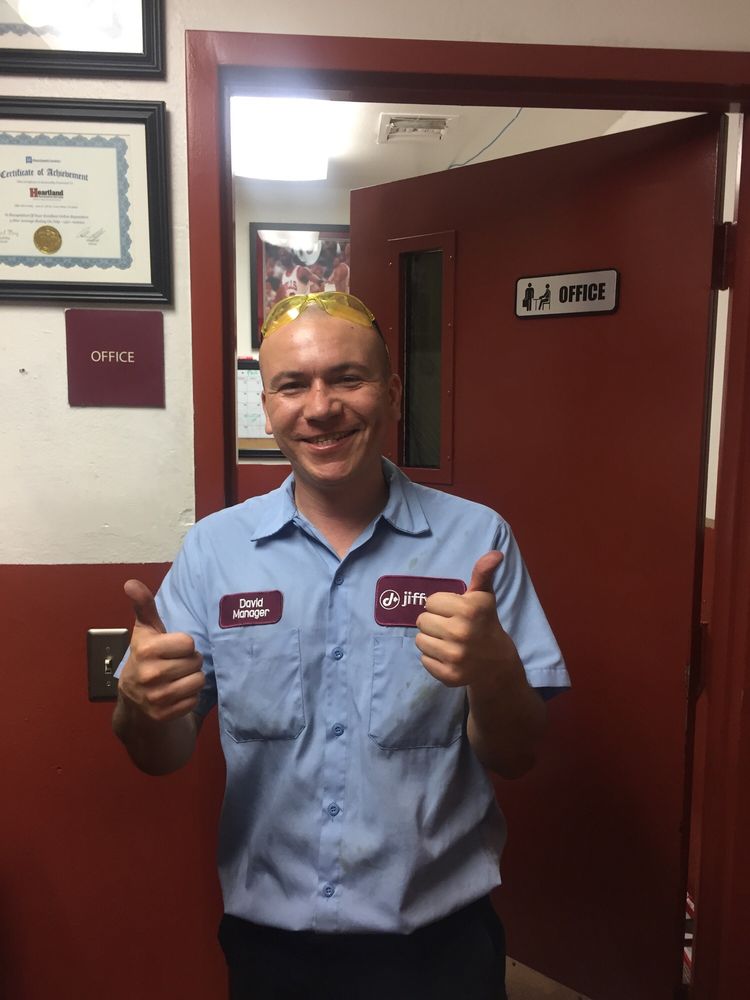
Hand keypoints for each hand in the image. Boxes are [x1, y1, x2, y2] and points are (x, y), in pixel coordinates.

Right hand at [118, 579, 204, 721]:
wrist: (133, 696)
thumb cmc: (146, 655)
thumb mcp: (145, 629)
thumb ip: (143, 605)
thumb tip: (130, 583)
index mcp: (146, 650)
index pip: (188, 643)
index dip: (184, 644)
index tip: (173, 647)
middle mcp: (149, 675)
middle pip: (196, 662)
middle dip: (190, 661)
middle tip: (176, 663)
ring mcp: (156, 697)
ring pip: (198, 681)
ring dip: (192, 678)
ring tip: (177, 676)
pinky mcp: (163, 715)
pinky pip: (193, 701)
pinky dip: (189, 697)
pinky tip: (176, 692)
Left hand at [415, 551, 514, 687]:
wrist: (496, 662)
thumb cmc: (484, 622)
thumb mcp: (484, 595)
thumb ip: (483, 572)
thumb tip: (495, 553)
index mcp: (469, 609)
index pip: (430, 601)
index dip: (441, 605)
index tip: (455, 611)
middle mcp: (462, 632)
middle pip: (422, 620)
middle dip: (434, 622)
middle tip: (450, 627)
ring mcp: (455, 656)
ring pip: (420, 640)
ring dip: (431, 639)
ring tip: (448, 641)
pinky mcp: (448, 675)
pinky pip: (423, 660)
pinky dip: (432, 658)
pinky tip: (448, 656)